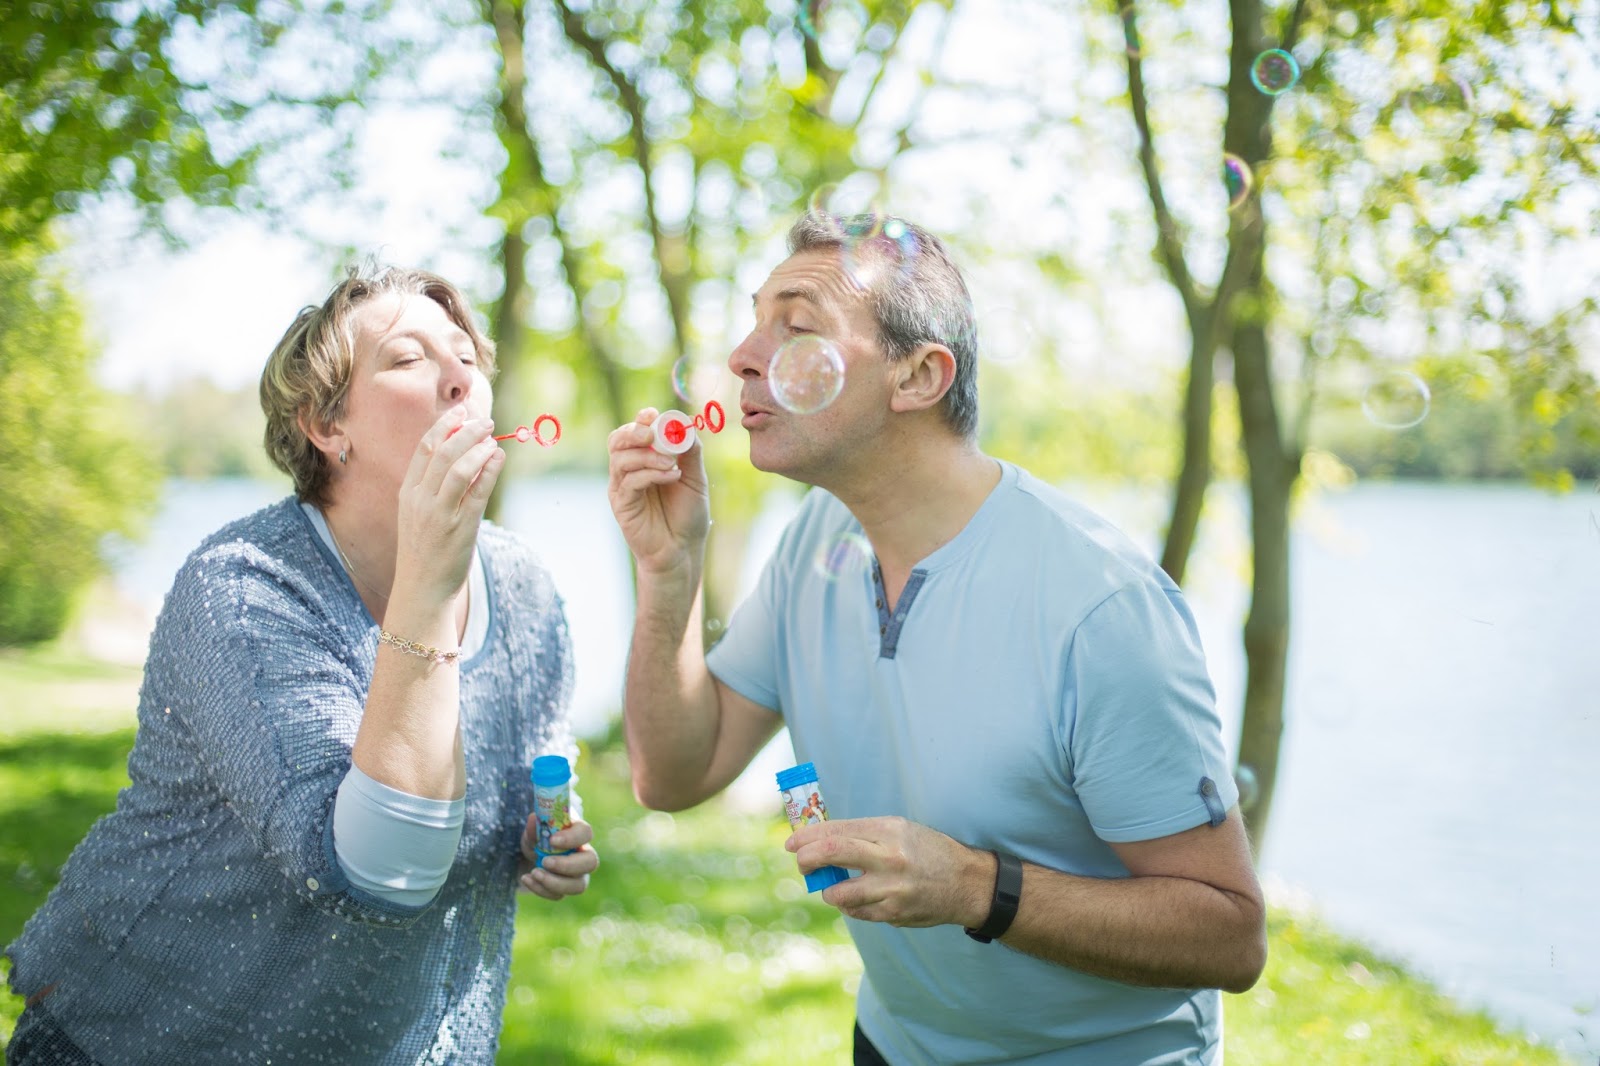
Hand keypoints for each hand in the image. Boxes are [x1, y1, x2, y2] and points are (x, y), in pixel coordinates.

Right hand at [393, 406, 504, 602]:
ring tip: (494, 438)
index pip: (425, 448)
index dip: (445, 425)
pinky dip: (491, 469)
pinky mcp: (462, 527)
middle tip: (486, 421)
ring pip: (461, 467)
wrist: (422, 589)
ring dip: (480, 447)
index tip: (461, 411)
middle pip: (444, 452)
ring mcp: (440, 513)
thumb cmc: (423, 550)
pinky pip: (478, 490)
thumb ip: (432, 486)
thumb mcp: (418, 514)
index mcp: (408, 492)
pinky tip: (499, 457)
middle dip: (466, 430)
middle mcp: (421, 500)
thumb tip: (459, 455)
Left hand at [518, 817, 598, 899]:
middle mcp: (584, 855)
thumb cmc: (540, 837)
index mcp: (579, 833)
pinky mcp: (566, 889)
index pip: (586, 833)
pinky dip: (541, 889)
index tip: (552, 841)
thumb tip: (534, 819)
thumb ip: (536, 826)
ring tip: (534, 873)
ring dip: (555, 883)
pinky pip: (559, 895)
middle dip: (567, 865)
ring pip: (579, 885)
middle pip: (591, 862)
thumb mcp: (535, 829)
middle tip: (545, 862)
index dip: (572, 838)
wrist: (534, 854)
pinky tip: (527, 878)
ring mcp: (578, 875)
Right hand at [606, 408, 710, 575]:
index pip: (635, 431)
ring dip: (648, 456)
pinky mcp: (621, 504)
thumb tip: (686, 427)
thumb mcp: (695, 479)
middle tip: (653, 434)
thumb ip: (690, 453)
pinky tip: (671, 476)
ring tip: (673, 465)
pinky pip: (629, 481)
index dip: (640, 420)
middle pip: (618, 440)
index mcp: (645, 459)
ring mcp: (622, 487)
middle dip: (634, 432)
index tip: (652, 414)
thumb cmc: (687, 515)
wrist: (682, 549)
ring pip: (621, 459)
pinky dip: (650, 474)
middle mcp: (629, 470)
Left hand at [786, 816, 992, 927]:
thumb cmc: (926, 850)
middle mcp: (889, 857)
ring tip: (832, 886)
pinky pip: (856, 912)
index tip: (792, 843)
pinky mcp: (894, 914)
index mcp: (889, 830)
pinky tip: (855, 898)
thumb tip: (819, 841)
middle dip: (806, 860)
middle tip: (800, 863)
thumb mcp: (900, 830)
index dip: (807, 837)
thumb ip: (863, 834)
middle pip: (831, 854)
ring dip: (827, 890)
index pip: (836, 831)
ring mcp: (891, 889)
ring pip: (838, 893)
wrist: (967, 883)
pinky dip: (849, 905)